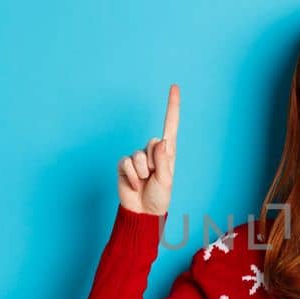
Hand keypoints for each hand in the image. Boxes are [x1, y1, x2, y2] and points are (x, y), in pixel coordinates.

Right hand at [118, 84, 179, 215]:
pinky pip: (126, 163)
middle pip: (152, 144)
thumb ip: (164, 160)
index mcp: (168, 152)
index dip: (172, 105)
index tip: (174, 86)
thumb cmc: (159, 197)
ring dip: (142, 173)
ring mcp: (138, 157)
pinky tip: (134, 185)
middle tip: (154, 178)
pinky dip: (132, 177)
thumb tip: (160, 140)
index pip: (170, 125)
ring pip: (138, 156)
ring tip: (144, 183)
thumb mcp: (166, 180)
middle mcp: (153, 151)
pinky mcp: (125, 165)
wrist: (142, 212)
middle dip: (154, 163)